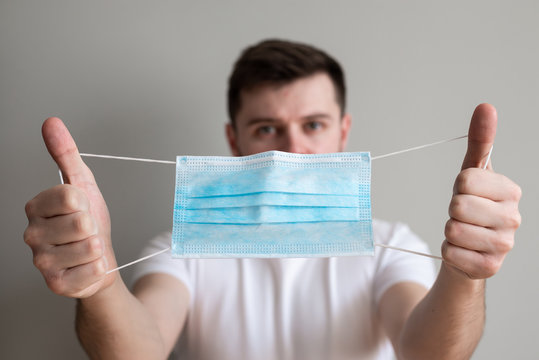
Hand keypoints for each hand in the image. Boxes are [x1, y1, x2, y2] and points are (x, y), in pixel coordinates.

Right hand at [24, 117, 117, 297]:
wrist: (97, 258)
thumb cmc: (89, 222)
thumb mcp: (83, 184)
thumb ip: (66, 154)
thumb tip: (52, 123)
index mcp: (35, 207)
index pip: (70, 196)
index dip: (85, 202)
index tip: (80, 208)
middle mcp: (31, 235)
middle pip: (82, 223)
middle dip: (93, 226)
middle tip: (85, 232)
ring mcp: (41, 262)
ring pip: (89, 246)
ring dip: (97, 247)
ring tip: (87, 248)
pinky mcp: (57, 284)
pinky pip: (94, 269)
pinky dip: (99, 267)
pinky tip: (88, 266)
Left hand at [442, 104, 521, 278]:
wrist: (470, 247)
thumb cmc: (472, 205)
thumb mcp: (473, 173)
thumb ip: (480, 141)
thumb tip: (486, 107)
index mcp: (511, 191)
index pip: (466, 180)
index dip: (458, 187)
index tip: (467, 193)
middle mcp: (513, 218)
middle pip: (458, 206)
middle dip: (452, 211)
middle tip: (463, 215)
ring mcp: (504, 245)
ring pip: (453, 231)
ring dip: (449, 232)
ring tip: (463, 232)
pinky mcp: (490, 267)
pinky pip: (450, 254)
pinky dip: (449, 252)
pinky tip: (463, 251)